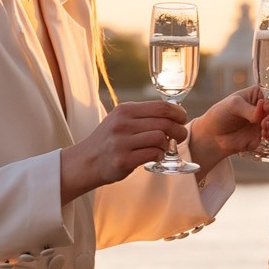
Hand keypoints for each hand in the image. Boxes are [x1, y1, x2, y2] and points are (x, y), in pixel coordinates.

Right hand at [60, 97, 186, 200]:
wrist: (86, 161)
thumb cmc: (109, 140)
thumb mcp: (121, 119)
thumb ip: (142, 115)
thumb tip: (174, 112)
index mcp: (125, 110)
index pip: (162, 106)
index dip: (178, 113)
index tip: (182, 119)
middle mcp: (123, 124)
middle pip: (165, 122)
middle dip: (179, 130)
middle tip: (180, 136)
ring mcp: (122, 142)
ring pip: (160, 138)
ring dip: (167, 145)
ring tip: (163, 148)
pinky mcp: (123, 160)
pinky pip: (153, 154)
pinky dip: (159, 156)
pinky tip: (155, 156)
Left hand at [187, 85, 268, 170]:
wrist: (213, 136)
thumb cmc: (221, 114)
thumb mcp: (233, 106)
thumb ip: (249, 109)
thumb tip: (263, 108)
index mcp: (260, 95)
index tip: (266, 108)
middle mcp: (266, 109)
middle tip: (263, 124)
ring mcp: (266, 123)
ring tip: (264, 133)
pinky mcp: (263, 137)